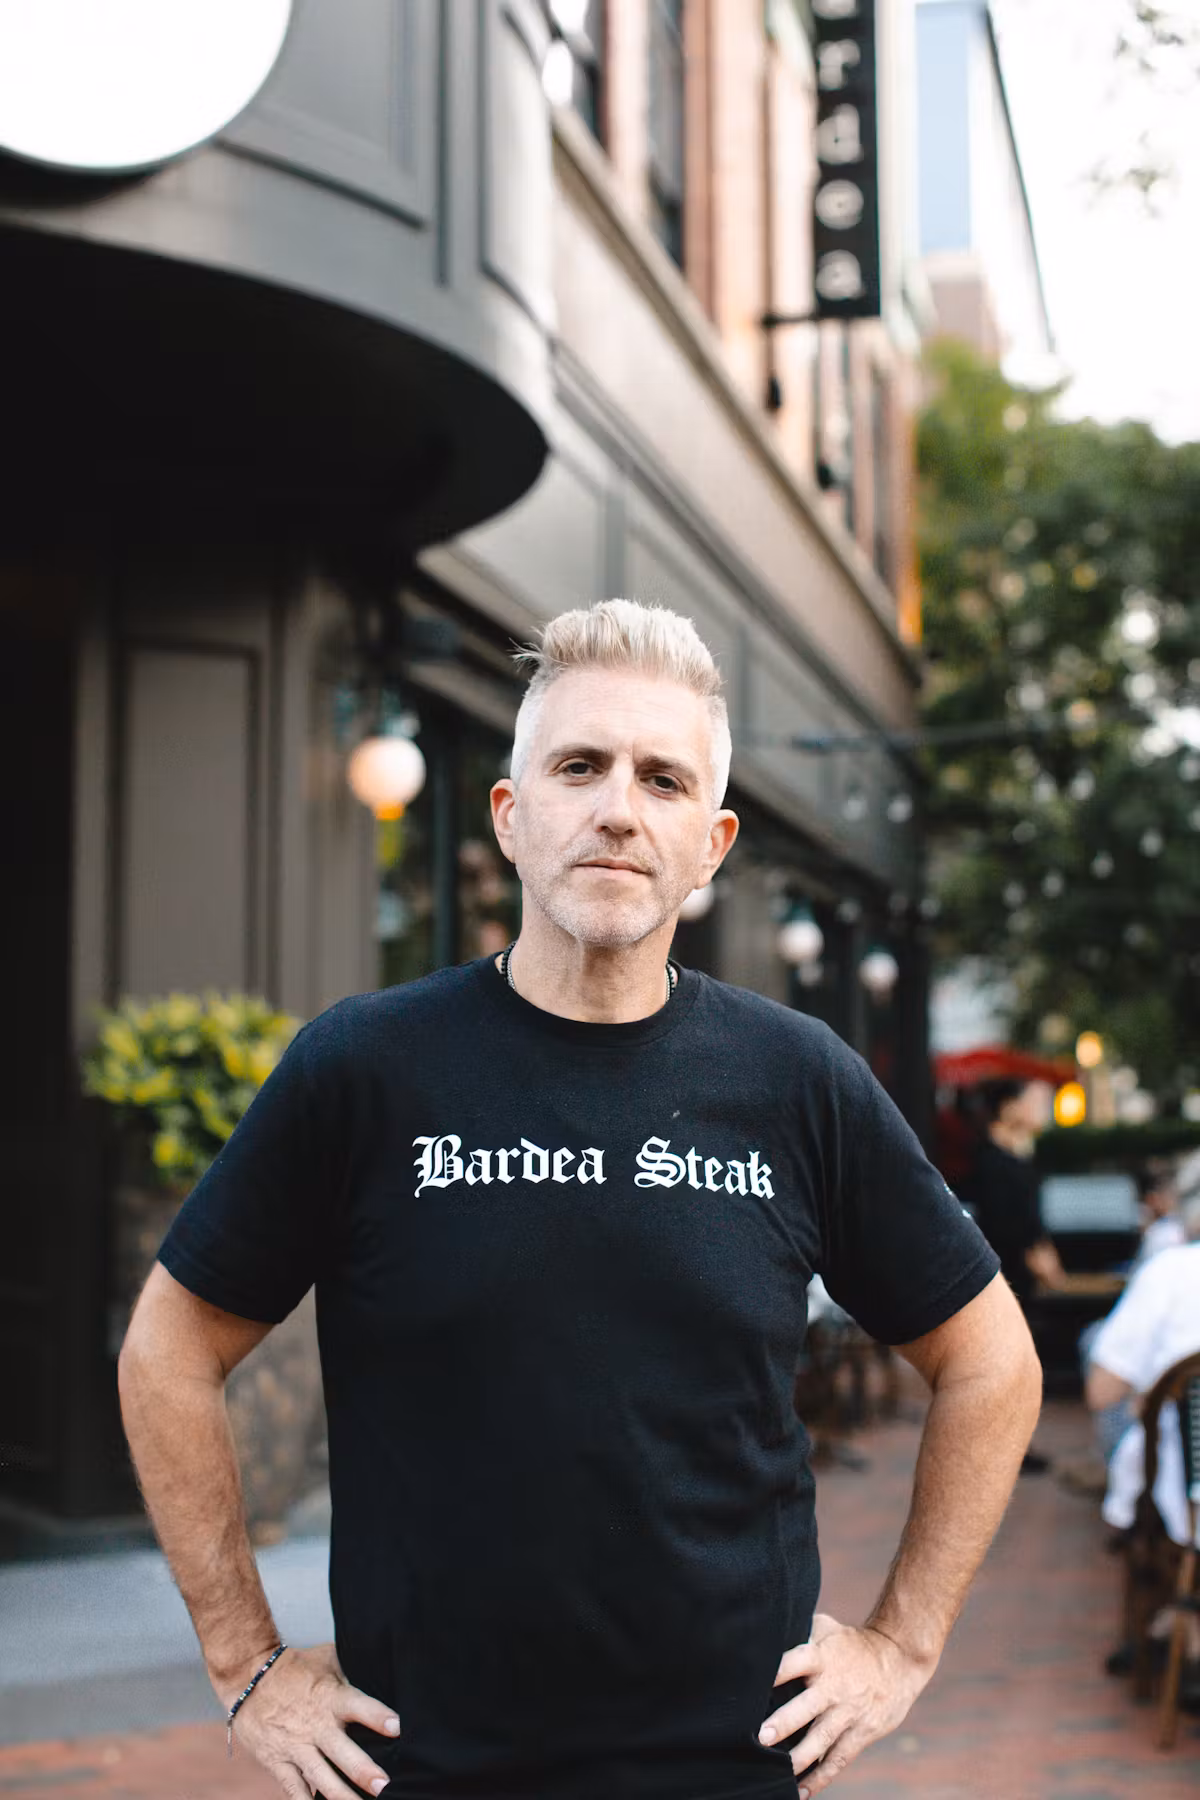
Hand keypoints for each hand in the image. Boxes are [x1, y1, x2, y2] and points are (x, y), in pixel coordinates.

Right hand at [220, 1641, 399, 1798]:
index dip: (378, 1717)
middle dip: (364, 1771)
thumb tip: (379, 1671)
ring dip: (342, 1796)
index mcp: (332, 1697)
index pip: (359, 1706)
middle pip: (343, 1752)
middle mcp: (316, 1725)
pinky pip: (294, 1789)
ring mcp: (296, 1746)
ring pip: (322, 1778)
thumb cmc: (294, 1667)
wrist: (248, 1675)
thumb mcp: (327, 1660)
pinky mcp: (278, 1762)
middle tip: (384, 1787)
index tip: (397, 1728)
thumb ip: (351, 1672)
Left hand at [756, 1613, 931, 1796]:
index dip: (776, 1672)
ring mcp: (849, 1712)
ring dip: (799, 1757)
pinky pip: (838, 1759)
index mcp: (821, 1657)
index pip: (794, 1662)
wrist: (899, 1658)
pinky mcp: (863, 1732)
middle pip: (806, 1706)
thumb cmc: (851, 1643)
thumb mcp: (826, 1629)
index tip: (755, 1686)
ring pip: (821, 1739)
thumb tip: (764, 1638)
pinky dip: (820, 1777)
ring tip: (776, 1772)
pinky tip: (802, 1791)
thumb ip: (799, 1635)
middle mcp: (833, 1686)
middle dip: (784, 1723)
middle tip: (761, 1737)